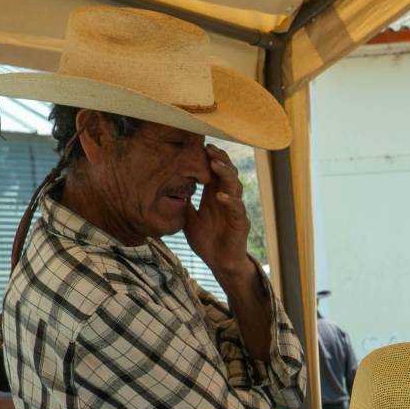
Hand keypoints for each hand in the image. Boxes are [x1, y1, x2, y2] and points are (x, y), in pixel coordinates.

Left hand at [183, 145, 254, 282]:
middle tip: (209, 149)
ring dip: (226, 174)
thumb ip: (183, 202)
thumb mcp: (188, 218)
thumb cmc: (206, 241)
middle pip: (227, 173)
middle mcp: (227, 199)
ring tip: (215, 164)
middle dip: (220, 160)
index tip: (201, 146)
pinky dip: (229, 201)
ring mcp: (235, 210)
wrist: (219, 263)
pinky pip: (237, 209)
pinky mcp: (240, 223)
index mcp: (214, 196)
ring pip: (235, 186)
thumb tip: (168, 187)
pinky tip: (220, 195)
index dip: (210, 158)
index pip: (215, 172)